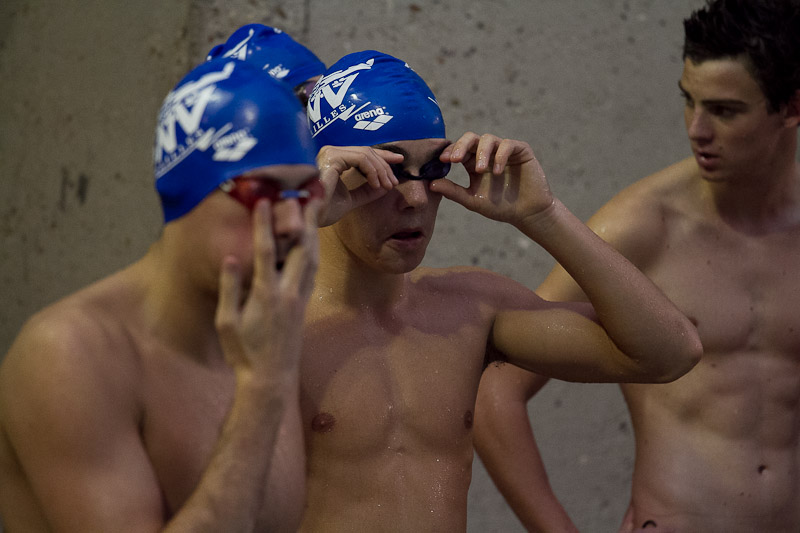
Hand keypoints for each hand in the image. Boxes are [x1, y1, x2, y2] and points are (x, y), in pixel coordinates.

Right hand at [214, 199, 320, 385]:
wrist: (270, 377)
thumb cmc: (243, 351)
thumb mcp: (226, 322)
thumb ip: (230, 288)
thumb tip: (231, 257)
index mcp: (266, 294)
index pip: (267, 250)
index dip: (266, 224)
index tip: (265, 201)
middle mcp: (288, 292)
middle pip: (301, 248)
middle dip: (304, 221)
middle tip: (309, 197)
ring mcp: (300, 298)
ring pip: (312, 259)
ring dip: (314, 233)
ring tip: (315, 213)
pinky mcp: (304, 305)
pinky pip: (312, 272)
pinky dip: (314, 252)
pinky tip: (313, 244)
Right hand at [315, 145, 400, 225]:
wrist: (310, 217)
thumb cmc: (324, 209)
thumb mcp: (351, 199)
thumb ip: (366, 191)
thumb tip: (386, 187)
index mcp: (334, 159)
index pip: (363, 153)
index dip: (383, 156)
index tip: (399, 161)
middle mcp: (331, 152)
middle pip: (367, 151)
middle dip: (385, 165)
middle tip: (394, 182)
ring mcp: (331, 153)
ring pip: (366, 154)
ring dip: (381, 170)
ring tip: (387, 185)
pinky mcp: (332, 157)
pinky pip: (361, 159)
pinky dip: (373, 171)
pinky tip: (376, 184)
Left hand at [429, 132, 553, 228]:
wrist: (527, 213)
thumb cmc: (500, 207)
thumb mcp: (472, 200)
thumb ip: (453, 191)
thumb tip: (430, 184)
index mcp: (473, 163)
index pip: (459, 150)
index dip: (450, 151)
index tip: (442, 160)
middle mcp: (487, 154)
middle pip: (471, 138)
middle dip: (461, 145)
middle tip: (455, 159)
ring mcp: (504, 150)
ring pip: (488, 139)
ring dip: (482, 153)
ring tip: (480, 170)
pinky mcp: (520, 150)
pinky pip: (508, 145)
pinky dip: (500, 155)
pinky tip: (496, 171)